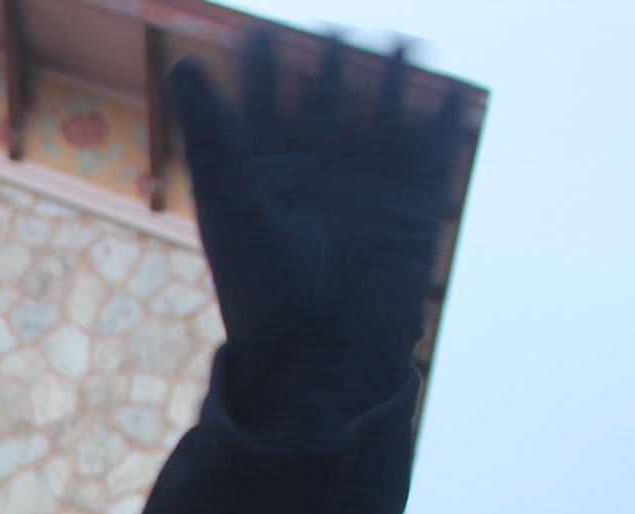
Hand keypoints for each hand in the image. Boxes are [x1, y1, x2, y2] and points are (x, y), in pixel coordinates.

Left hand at [168, 32, 461, 428]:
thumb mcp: (232, 203)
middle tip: (334, 26)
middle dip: (331, 59)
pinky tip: (453, 92)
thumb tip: (182, 62)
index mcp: (264, 174)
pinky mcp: (413, 205)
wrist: (318, 359)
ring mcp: (365, 184)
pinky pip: (432, 151)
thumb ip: (213, 132)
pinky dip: (445, 121)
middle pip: (324, 96)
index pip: (263, 101)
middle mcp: (314, 173)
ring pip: (382, 112)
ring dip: (391, 77)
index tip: (259, 34)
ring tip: (398, 39)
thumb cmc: (262, 293)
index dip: (264, 65)